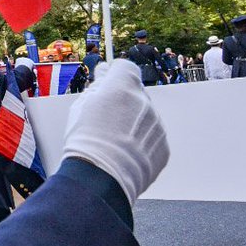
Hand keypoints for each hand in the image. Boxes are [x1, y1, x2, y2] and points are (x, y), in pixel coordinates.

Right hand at [61, 58, 169, 204]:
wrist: (102, 177)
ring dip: (133, 125)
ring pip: (145, 117)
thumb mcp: (82, 106)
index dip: (114, 75)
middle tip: (105, 121)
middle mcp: (145, 101)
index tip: (106, 84)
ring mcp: (157, 124)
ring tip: (113, 143)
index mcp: (123, 86)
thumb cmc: (87, 141)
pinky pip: (152, 138)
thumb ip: (98, 85)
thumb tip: (104, 72)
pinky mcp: (163, 146)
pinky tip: (124, 155)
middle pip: (135, 94)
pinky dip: (141, 144)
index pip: (125, 67)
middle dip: (123, 102)